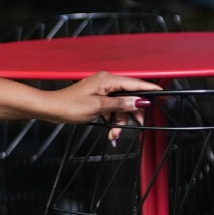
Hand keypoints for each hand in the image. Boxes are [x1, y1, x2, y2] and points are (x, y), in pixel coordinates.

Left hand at [43, 73, 159, 134]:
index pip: (135, 84)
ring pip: (120, 106)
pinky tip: (110, 131)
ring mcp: (101, 90)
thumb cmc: (69, 105)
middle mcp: (106, 82)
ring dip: (120, 121)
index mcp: (108, 80)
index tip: (162, 95)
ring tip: (114, 134)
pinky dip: (112, 120)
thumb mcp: (98, 107)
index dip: (149, 91)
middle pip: (129, 97)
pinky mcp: (97, 98)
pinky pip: (111, 108)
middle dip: (131, 114)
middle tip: (137, 126)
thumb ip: (121, 104)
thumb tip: (140, 101)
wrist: (51, 108)